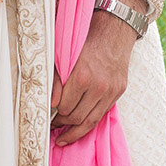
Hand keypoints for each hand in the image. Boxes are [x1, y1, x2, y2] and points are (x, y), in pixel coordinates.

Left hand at [51, 8, 135, 147]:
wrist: (113, 29)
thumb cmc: (85, 39)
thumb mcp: (65, 54)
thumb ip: (56, 78)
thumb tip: (51, 102)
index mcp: (82, 75)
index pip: (63, 105)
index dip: (54, 111)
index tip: (47, 113)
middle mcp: (98, 86)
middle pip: (76, 116)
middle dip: (62, 123)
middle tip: (52, 126)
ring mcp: (110, 90)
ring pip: (91, 121)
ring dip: (75, 131)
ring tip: (63, 137)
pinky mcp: (118, 92)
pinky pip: (102, 114)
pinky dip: (90, 123)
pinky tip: (80, 128)